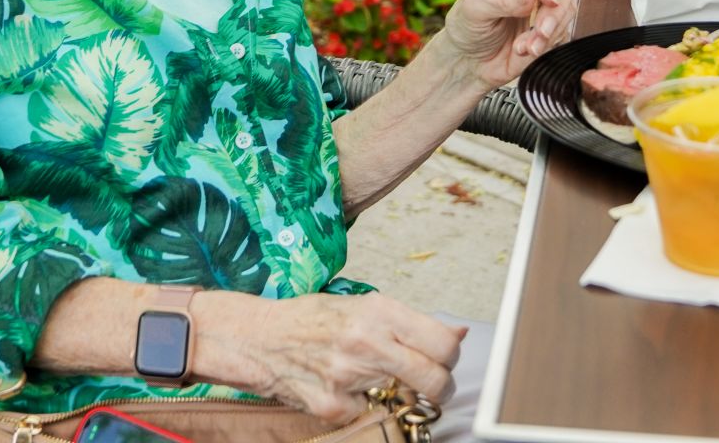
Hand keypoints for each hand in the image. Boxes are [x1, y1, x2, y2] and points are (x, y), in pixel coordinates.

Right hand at [200, 292, 463, 424]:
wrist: (258, 338)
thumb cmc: (312, 319)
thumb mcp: (363, 307)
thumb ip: (410, 322)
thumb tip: (460, 334)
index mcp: (378, 310)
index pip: (442, 342)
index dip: (451, 357)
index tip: (446, 362)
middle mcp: (367, 341)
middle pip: (434, 377)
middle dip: (441, 388)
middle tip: (434, 387)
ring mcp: (349, 376)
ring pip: (403, 398)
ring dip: (397, 394)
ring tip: (370, 376)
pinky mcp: (333, 406)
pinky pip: (367, 412)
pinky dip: (359, 405)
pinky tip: (339, 387)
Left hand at [438, 0, 576, 87]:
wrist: (472, 59)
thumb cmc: (468, 25)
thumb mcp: (475, 8)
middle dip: (554, 10)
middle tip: (540, 32)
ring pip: (567, 7)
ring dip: (550, 31)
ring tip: (525, 48)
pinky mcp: (554, 22)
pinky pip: (564, 29)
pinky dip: (549, 42)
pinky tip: (527, 51)